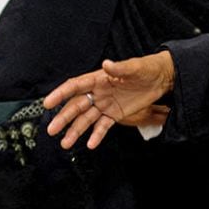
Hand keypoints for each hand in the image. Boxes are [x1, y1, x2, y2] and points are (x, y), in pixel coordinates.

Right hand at [42, 52, 175, 149]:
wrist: (161, 79)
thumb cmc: (146, 69)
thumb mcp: (135, 67)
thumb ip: (120, 68)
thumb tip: (107, 64)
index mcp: (98, 79)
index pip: (75, 86)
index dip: (60, 94)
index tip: (48, 103)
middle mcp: (98, 93)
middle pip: (76, 106)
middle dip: (63, 118)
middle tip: (52, 130)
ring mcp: (105, 105)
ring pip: (86, 120)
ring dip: (75, 131)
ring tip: (65, 144)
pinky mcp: (115, 114)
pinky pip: (103, 126)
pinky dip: (96, 135)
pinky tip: (90, 145)